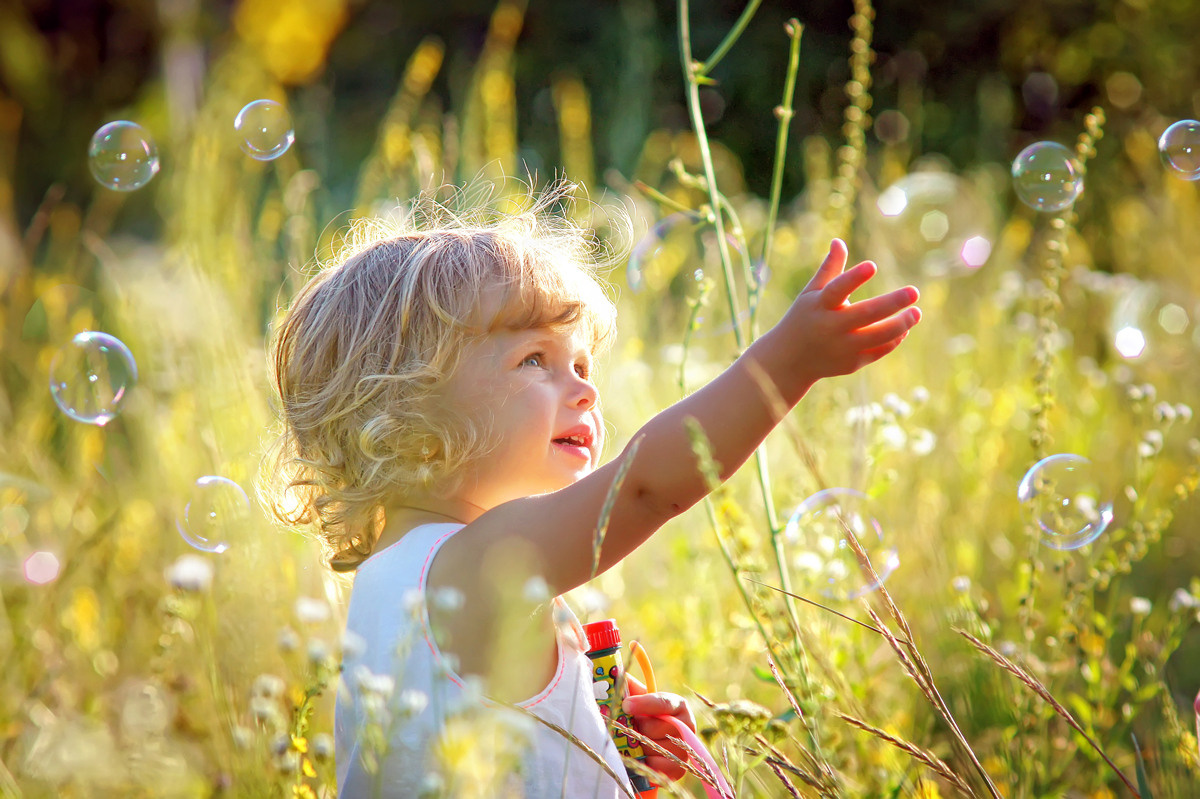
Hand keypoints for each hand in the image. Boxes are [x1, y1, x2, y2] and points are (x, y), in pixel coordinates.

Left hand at [623, 675, 696, 781]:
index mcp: (677, 705)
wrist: (649, 743)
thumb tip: (614, 671)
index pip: (663, 702)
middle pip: (659, 728)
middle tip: (630, 727)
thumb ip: (628, 686)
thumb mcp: (636, 697)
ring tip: (635, 742)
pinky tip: (640, 756)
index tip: (626, 705)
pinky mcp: (679, 769)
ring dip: (641, 746)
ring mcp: (685, 748)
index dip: (644, 704)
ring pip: (658, 748)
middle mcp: (687, 726)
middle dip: (639, 728)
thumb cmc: (641, 715)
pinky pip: (661, 767)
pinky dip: (647, 763)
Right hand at [773, 238, 920, 389]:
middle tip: (914, 291)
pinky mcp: (852, 363)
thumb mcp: (811, 293)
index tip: (872, 266)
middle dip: (893, 303)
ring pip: (878, 336)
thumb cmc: (803, 318)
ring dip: (901, 324)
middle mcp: (830, 327)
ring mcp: (842, 348)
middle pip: (866, 314)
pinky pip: (879, 351)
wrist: (789, 361)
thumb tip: (838, 241)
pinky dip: (894, 339)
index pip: (837, 289)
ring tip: (916, 312)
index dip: (854, 278)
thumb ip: (829, 268)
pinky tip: (904, 328)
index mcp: (819, 305)